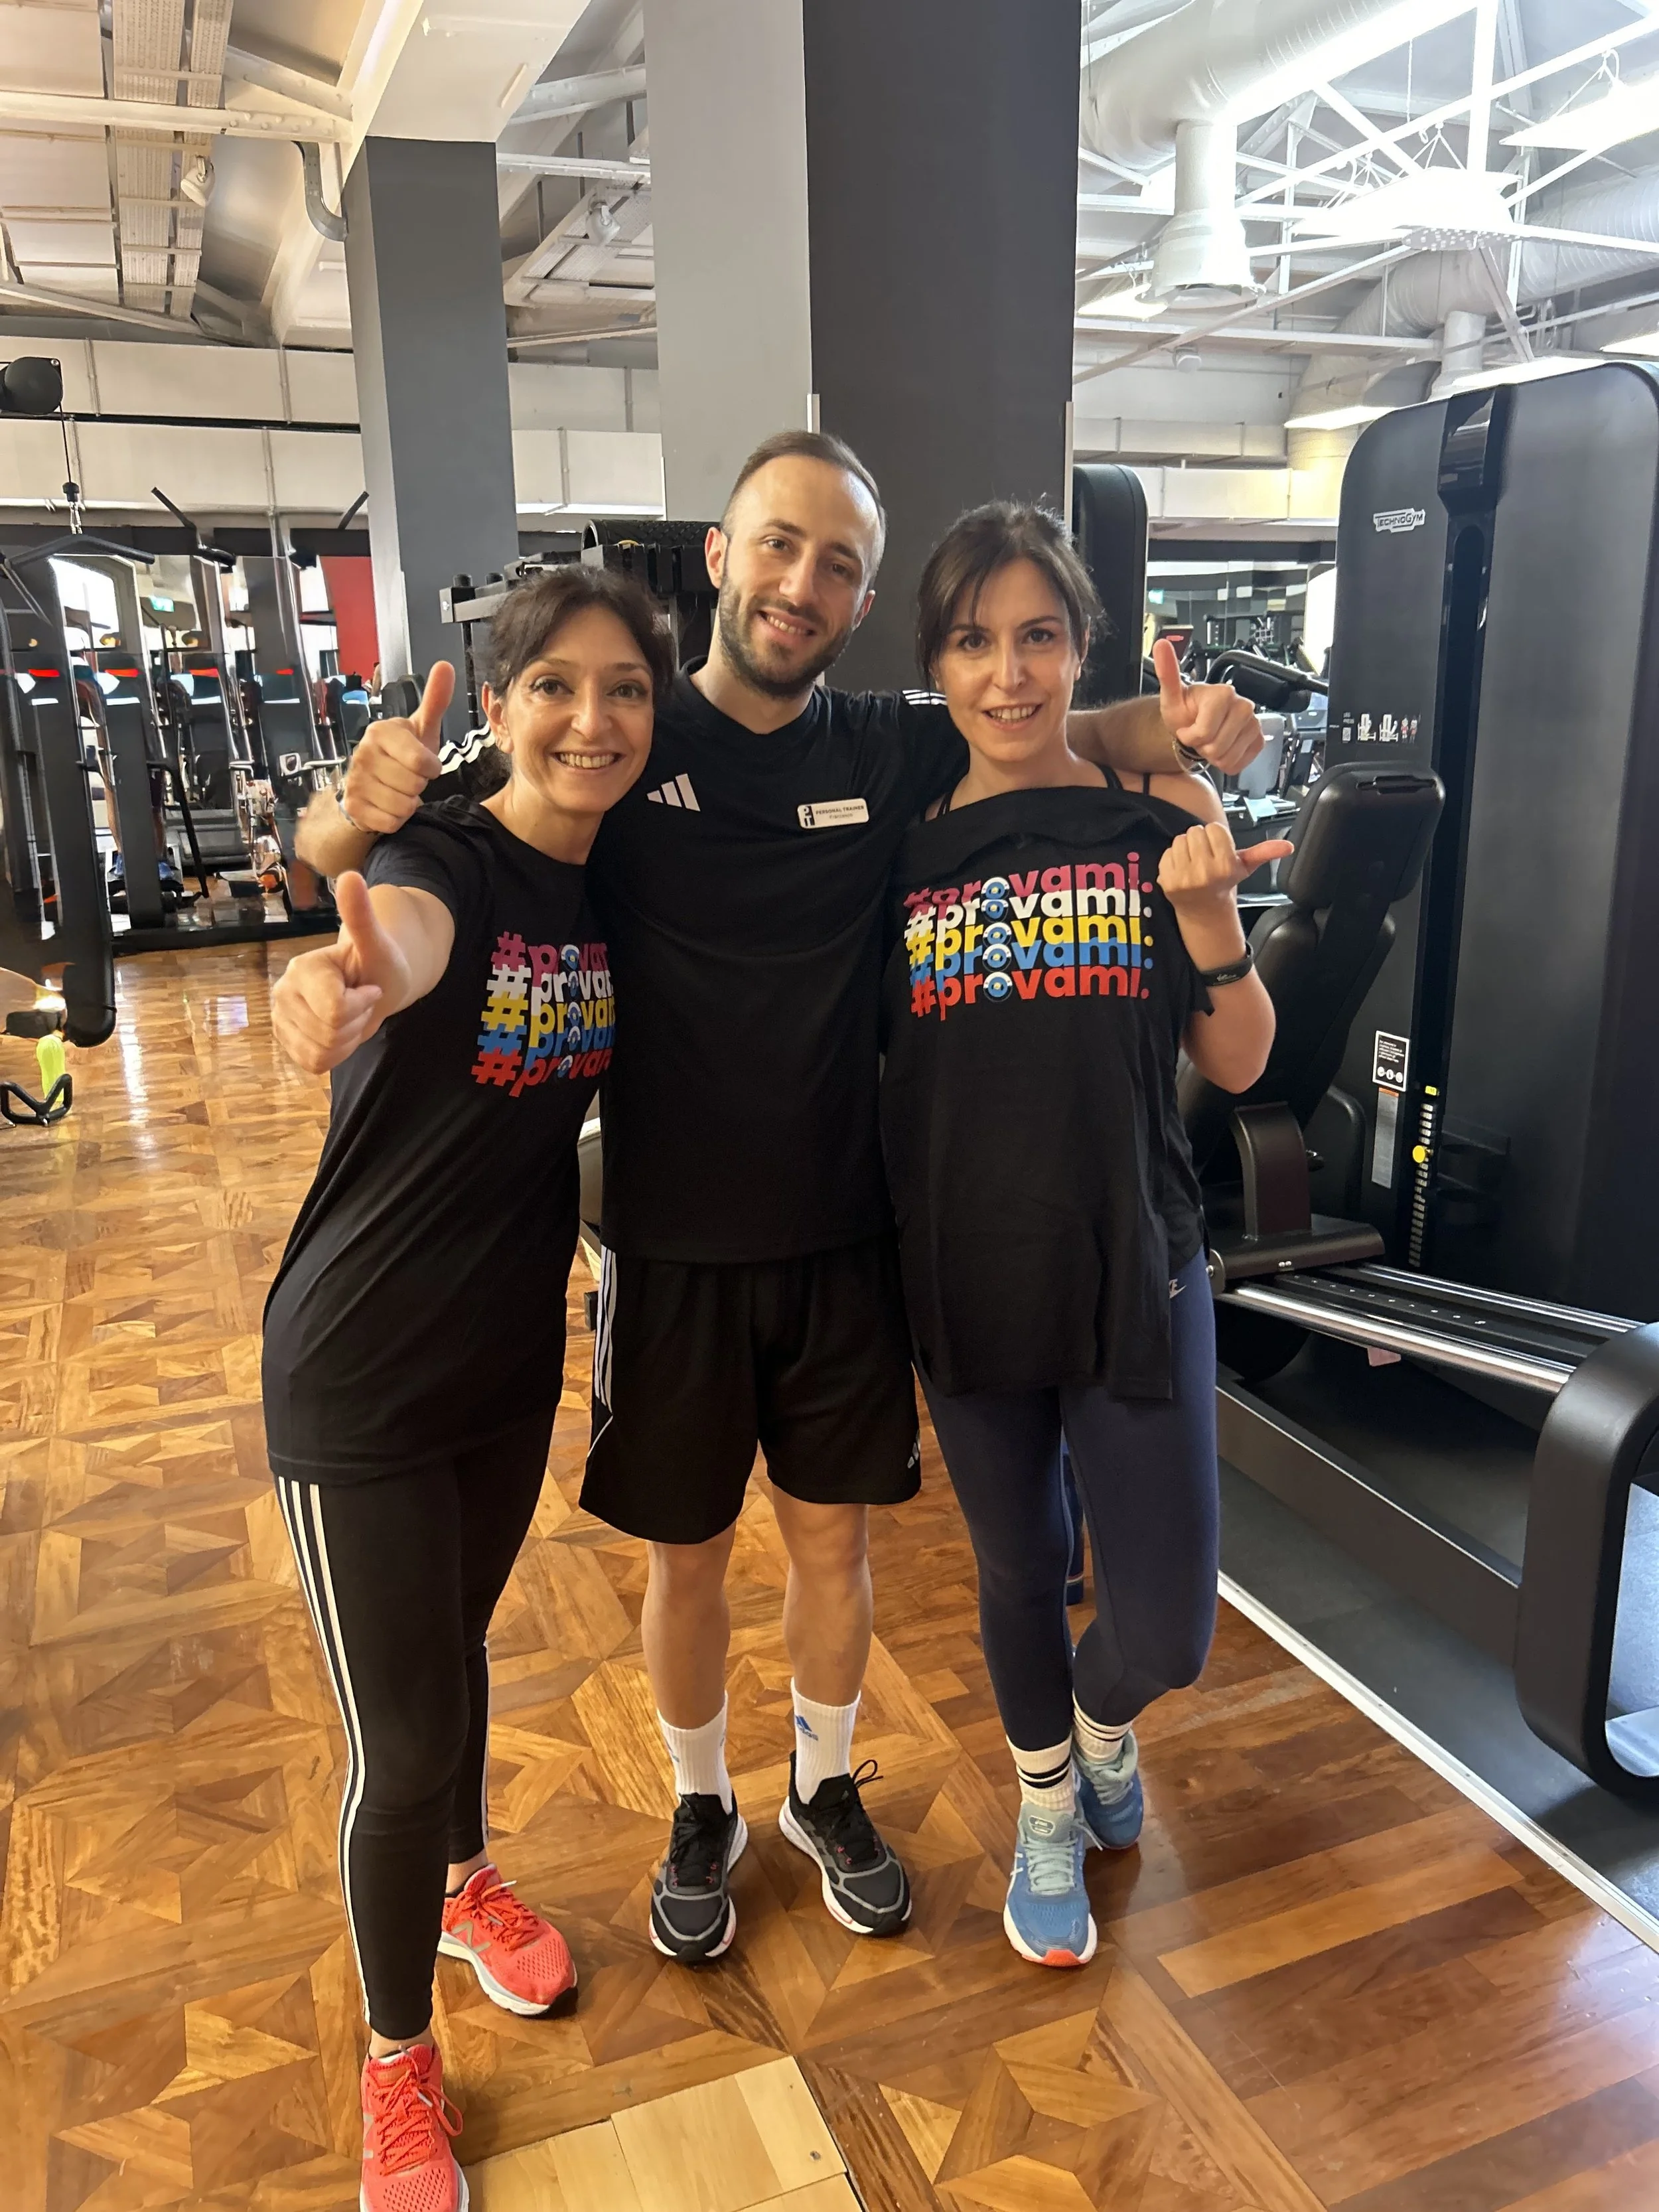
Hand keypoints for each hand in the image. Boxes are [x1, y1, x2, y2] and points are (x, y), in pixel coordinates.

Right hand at [271, 873, 411, 1073]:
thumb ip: (360, 915)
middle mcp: (282, 992)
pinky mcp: (286, 1040)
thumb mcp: (377, 942)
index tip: (369, 986)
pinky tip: (340, 1031)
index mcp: (302, 968)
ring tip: (351, 1015)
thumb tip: (350, 876)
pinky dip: (335, 1054)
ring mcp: (280, 1018)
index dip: (362, 1004)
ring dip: (347, 1039)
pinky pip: (315, 1063)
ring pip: (321, 1052)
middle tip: (361, 1002)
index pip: (335, 1009)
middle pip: (328, 1033)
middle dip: (356, 1023)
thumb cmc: (379, 962)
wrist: (374, 983)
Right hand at [338, 662, 453, 834]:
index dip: (431, 767)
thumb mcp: (422, 728)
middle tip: (409, 777)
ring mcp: (354, 781)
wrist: (371, 783)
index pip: (422, 762)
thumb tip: (446, 666)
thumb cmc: (403, 754)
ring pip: (403, 806)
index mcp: (380, 732)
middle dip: (419, 785)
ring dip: (409, 803)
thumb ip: (435, 700)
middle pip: (414, 786)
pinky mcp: (353, 806)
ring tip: (399, 790)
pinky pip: (391, 822)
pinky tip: (389, 805)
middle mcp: (362, 754)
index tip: (425, 763)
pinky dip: (397, 819)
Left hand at [1154, 637, 1262, 776]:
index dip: (1190, 737)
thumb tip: (1161, 645)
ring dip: (1214, 755)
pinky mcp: (1258, 739)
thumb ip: (1167, 672)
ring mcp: (1253, 723)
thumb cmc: (1185, 711)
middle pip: (1217, 747)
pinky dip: (1227, 761)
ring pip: (1228, 757)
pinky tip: (1222, 747)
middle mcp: (1243, 705)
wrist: (1196, 723)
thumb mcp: (1171, 695)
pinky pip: (1240, 763)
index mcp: (1223, 693)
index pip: (1203, 734)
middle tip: (1200, 735)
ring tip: (1210, 740)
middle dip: (1203, 747)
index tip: (1187, 729)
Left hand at [1157, 823, 1295, 916]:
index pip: (1214, 828)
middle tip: (1205, 857)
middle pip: (1195, 831)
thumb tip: (1289, 846)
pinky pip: (1167, 853)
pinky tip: (1182, 870)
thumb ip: (1265, 852)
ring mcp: (1184, 877)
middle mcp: (1205, 872)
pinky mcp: (1167, 881)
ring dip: (1186, 848)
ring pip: (1180, 840)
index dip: (1216, 837)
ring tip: (1194, 863)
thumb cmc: (1224, 883)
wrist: (1205, 911)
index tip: (1218, 851)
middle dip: (1201, 841)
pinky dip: (1172, 859)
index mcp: (1225, 865)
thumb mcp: (1246, 867)